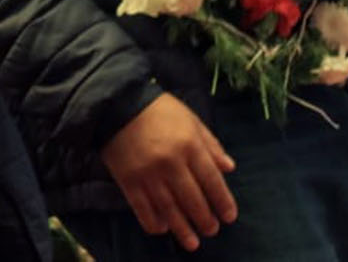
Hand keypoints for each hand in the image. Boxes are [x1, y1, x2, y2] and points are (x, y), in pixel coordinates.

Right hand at [101, 93, 237, 251]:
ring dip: (183, 229)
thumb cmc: (160, 110)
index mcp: (189, 145)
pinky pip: (143, 209)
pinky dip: (154, 222)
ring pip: (169, 209)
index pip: (211, 180)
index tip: (229, 216)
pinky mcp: (128, 181)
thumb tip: (229, 168)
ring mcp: (148, 174)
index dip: (222, 201)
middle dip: (205, 219)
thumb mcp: (191, 120)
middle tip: (212, 231)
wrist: (118, 104)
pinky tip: (164, 229)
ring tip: (193, 243)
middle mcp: (171, 162)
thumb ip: (211, 144)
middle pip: (192, 199)